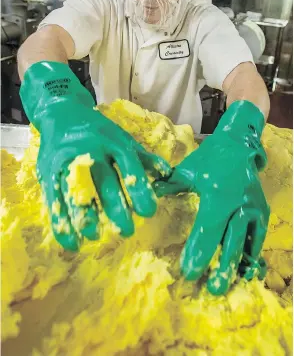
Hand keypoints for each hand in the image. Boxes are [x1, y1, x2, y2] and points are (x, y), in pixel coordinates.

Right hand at [20, 62, 170, 250]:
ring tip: (96, 236)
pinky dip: (62, 222)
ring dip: (86, 217)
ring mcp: (68, 160)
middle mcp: (91, 150)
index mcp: (113, 142)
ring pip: (77, 191)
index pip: (129, 167)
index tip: (148, 212)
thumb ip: (143, 158)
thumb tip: (168, 174)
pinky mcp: (50, 171)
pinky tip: (72, 241)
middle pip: (104, 182)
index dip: (139, 190)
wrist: (61, 114)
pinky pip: (55, 198)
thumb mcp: (122, 138)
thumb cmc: (97, 130)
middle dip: (115, 208)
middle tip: (126, 230)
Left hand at [153, 101, 269, 294]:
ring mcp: (253, 208)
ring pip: (246, 242)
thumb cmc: (208, 159)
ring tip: (229, 284)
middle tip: (213, 289)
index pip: (208, 229)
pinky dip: (251, 254)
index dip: (199, 252)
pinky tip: (244, 270)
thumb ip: (168, 186)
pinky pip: (257, 237)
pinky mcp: (261, 211)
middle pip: (230, 241)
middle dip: (221, 266)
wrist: (238, 145)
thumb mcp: (186, 170)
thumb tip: (145, 199)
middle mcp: (238, 203)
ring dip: (238, 265)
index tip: (189, 272)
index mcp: (217, 194)